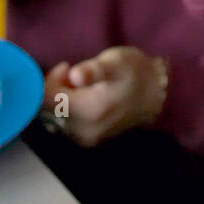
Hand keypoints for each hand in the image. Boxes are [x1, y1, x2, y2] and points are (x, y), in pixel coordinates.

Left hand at [41, 47, 167, 146]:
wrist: (156, 96)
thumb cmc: (135, 73)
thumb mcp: (116, 62)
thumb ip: (93, 70)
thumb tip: (75, 75)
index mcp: (88, 111)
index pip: (46, 98)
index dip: (51, 79)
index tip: (67, 66)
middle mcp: (83, 130)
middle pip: (48, 109)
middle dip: (56, 88)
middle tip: (73, 73)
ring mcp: (85, 138)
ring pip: (54, 117)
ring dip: (61, 99)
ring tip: (81, 86)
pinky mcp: (88, 140)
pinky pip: (65, 124)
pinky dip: (68, 109)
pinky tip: (84, 98)